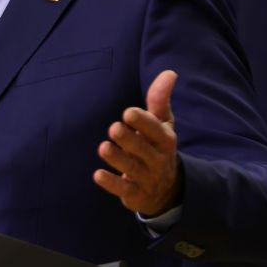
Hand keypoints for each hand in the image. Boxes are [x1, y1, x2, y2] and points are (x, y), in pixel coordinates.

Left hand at [94, 70, 181, 216]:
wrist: (167, 190)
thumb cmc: (158, 147)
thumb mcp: (162, 125)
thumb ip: (160, 101)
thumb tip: (169, 72)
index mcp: (165, 140)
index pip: (157, 130)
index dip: (144, 122)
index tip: (128, 112)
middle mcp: (158, 159)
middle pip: (144, 150)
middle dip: (130, 139)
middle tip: (113, 128)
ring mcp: (147, 178)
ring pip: (132, 169)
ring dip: (117, 159)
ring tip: (103, 147)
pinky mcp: (135, 194)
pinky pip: (124, 189)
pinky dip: (111, 183)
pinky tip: (97, 175)